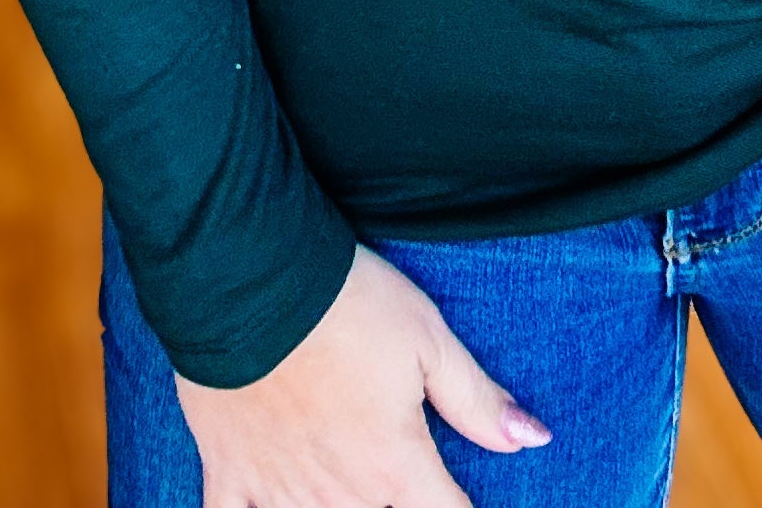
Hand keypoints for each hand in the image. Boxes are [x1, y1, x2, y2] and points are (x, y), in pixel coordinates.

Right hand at [174, 244, 550, 506]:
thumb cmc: (346, 301)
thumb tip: (532, 440)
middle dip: (393, 499)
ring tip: (344, 469)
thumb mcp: (429, 338)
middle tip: (384, 452)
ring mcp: (280, 490)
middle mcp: (342, 494)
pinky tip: (269, 505)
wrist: (247, 277)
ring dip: (335, 503)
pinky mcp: (229, 474)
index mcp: (395, 465)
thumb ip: (478, 400)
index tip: (453, 492)